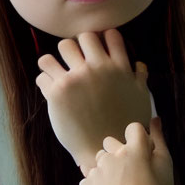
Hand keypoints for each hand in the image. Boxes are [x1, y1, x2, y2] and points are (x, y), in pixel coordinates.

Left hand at [36, 29, 150, 167]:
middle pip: (83, 36)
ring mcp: (76, 79)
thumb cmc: (125, 126)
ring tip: (58, 69)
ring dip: (61, 57)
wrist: (103, 150)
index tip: (97, 49)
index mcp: (119, 68)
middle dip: (80, 46)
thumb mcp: (141, 99)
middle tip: (76, 60)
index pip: (110, 35)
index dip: (103, 39)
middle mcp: (98, 69)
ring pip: (61, 47)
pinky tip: (51, 88)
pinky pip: (44, 71)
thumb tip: (139, 65)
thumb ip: (140, 79)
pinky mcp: (57, 92)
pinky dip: (46, 77)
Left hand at [79, 118, 174, 184]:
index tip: (142, 155)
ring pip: (99, 164)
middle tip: (130, 176)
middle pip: (110, 144)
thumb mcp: (166, 167)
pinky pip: (89, 183)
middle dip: (118, 154)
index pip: (133, 129)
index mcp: (133, 149)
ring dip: (106, 172)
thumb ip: (159, 139)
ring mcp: (95, 174)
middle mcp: (111, 157)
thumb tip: (154, 118)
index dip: (139, 140)